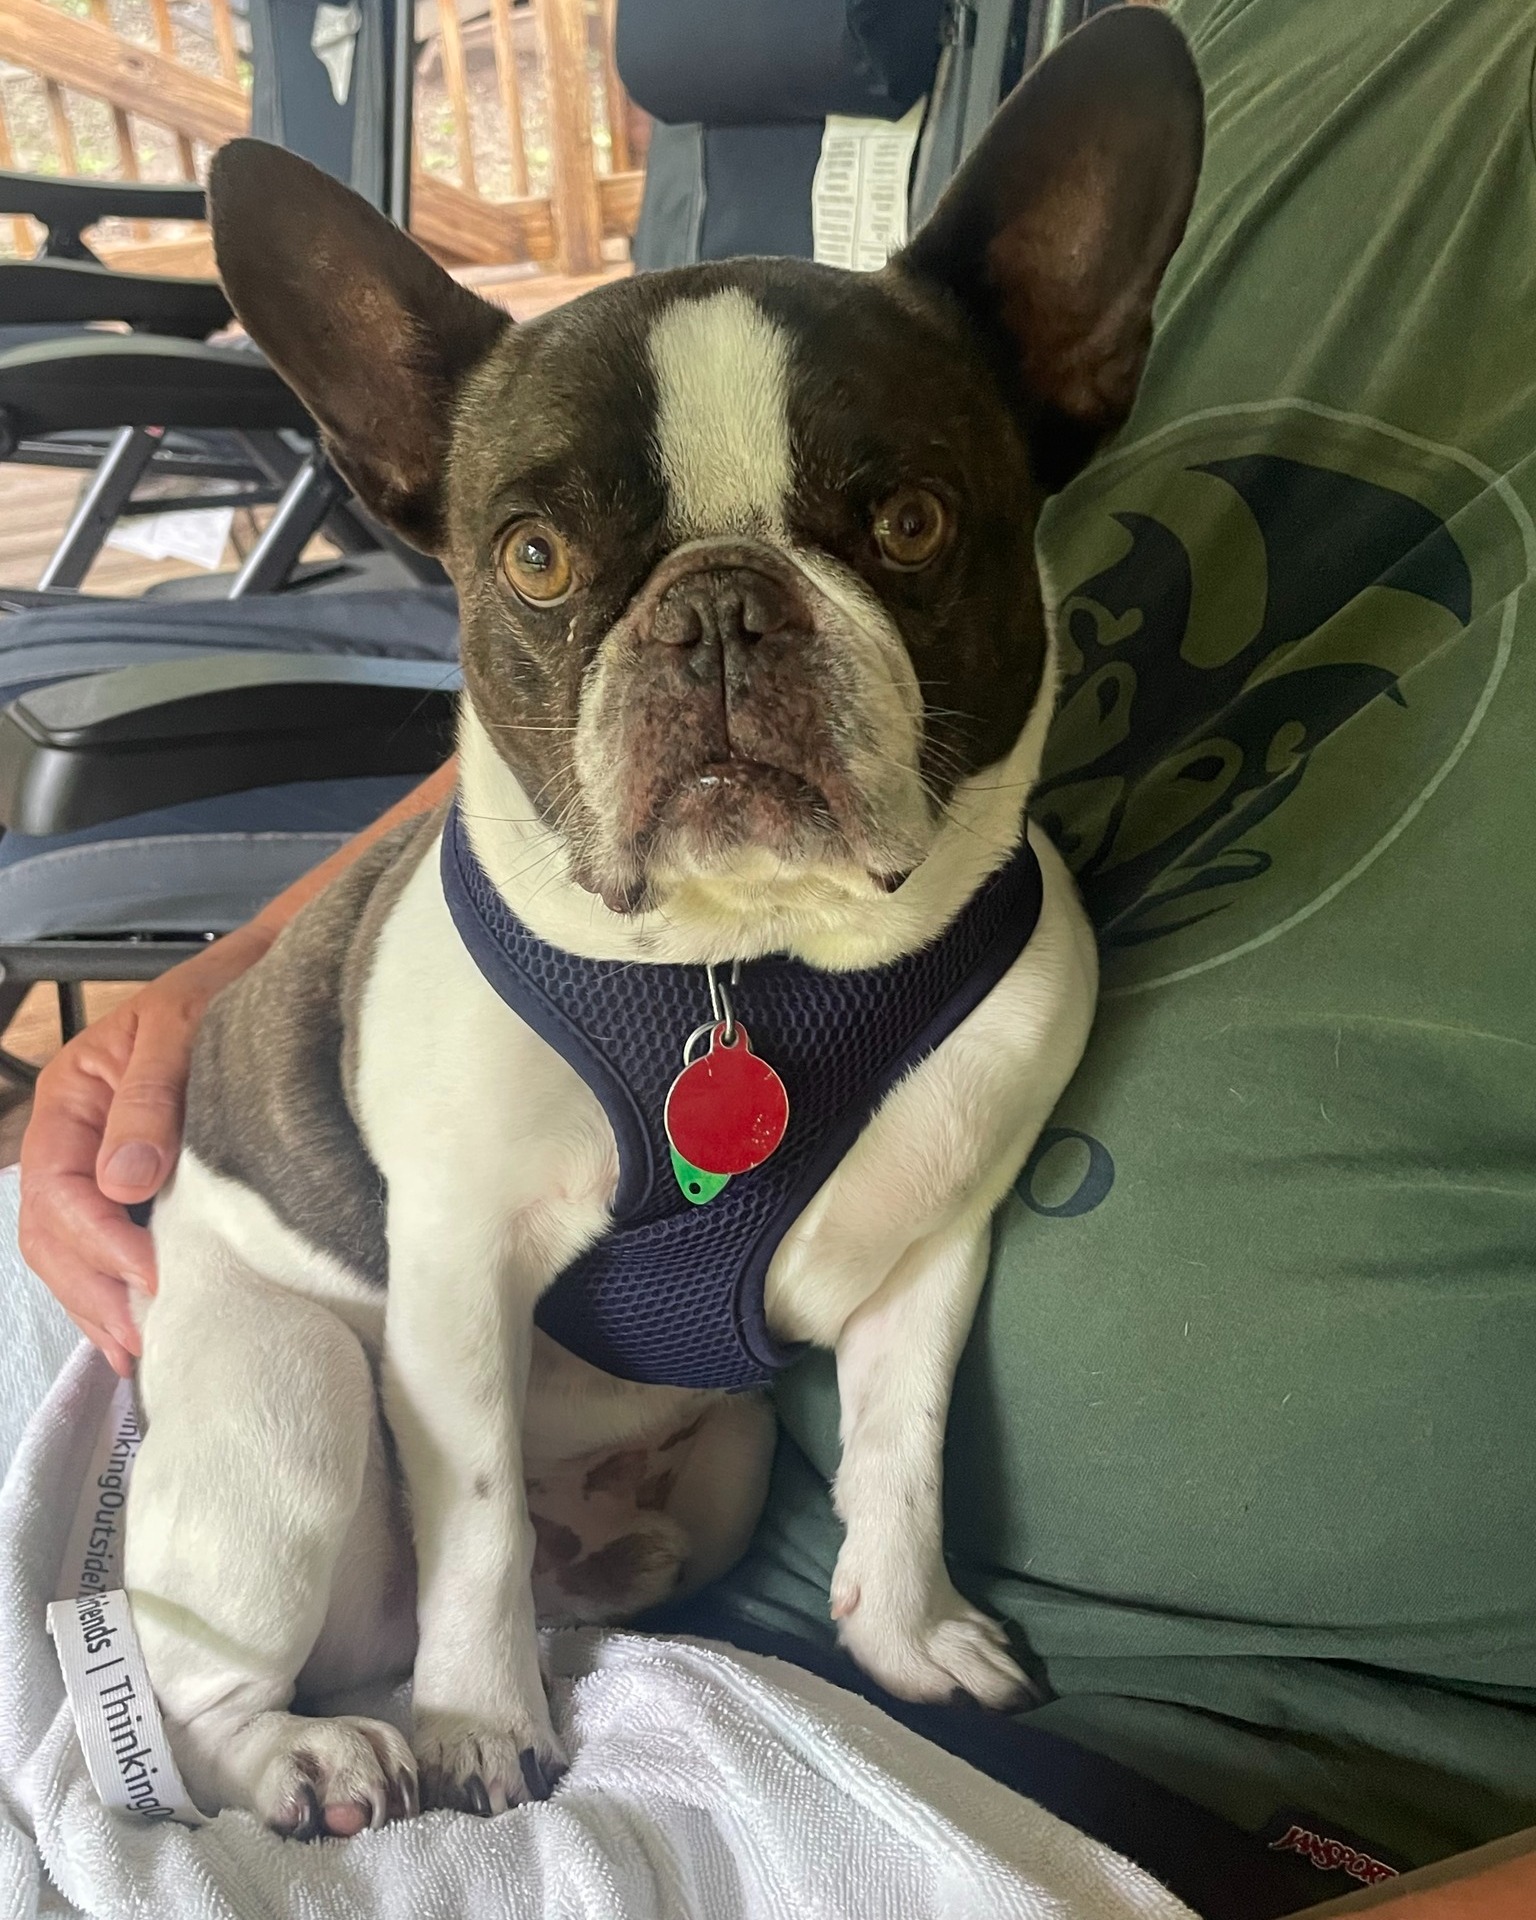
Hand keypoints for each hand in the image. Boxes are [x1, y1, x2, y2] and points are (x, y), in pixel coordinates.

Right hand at [17, 925, 274, 1373]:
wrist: (263, 974)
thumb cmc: (222, 992)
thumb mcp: (183, 1031)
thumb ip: (150, 1103)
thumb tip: (124, 1184)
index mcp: (73, 1097)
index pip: (59, 1188)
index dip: (98, 1240)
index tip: (150, 1276)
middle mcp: (76, 1135)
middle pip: (51, 1231)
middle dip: (90, 1289)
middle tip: (140, 1338)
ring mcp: (100, 1161)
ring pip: (69, 1248)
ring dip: (97, 1303)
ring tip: (135, 1351)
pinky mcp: (136, 1180)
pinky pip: (105, 1242)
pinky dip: (115, 1287)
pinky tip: (139, 1325)